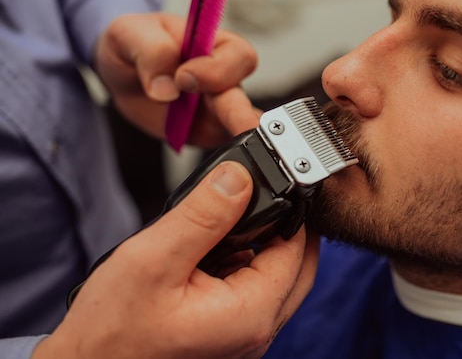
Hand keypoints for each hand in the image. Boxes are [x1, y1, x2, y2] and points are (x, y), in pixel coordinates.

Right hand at [33, 161, 318, 358]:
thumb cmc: (112, 330)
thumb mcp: (154, 259)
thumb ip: (202, 215)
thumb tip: (239, 177)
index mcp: (250, 313)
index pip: (296, 250)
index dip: (290, 210)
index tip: (272, 182)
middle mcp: (256, 331)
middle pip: (296, 267)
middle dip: (285, 228)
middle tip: (257, 199)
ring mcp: (245, 337)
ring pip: (277, 280)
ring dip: (266, 248)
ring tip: (233, 223)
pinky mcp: (229, 336)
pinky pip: (255, 294)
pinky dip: (247, 268)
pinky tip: (219, 252)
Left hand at [94, 12, 259, 147]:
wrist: (125, 76)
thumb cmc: (134, 45)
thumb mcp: (128, 33)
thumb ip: (150, 52)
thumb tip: (166, 89)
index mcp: (213, 45)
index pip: (237, 56)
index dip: (215, 70)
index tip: (182, 77)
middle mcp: (223, 78)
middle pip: (243, 97)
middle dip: (242, 116)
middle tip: (243, 127)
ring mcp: (218, 109)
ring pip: (237, 126)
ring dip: (232, 137)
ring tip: (232, 151)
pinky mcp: (207, 133)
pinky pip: (220, 146)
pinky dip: (220, 155)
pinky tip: (217, 159)